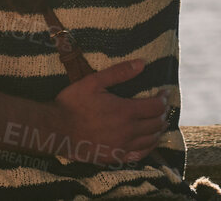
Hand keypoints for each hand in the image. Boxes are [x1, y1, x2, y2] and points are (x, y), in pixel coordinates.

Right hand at [52, 59, 169, 166]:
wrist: (56, 130)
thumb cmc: (73, 103)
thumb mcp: (94, 82)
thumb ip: (119, 72)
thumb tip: (142, 63)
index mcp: (125, 111)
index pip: (156, 107)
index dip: (164, 99)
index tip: (164, 92)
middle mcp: (128, 131)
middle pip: (156, 124)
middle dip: (163, 113)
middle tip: (162, 105)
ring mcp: (122, 146)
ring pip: (150, 140)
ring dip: (158, 130)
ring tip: (159, 121)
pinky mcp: (115, 157)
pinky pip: (140, 155)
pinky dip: (149, 147)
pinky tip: (149, 142)